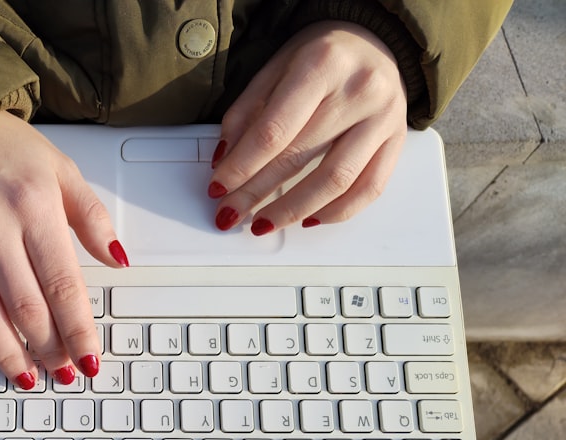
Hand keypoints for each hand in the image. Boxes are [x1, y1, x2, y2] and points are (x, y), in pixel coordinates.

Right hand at [0, 111, 126, 387]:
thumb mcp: (61, 171)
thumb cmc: (4, 150)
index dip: (78, 329)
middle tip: (63, 372)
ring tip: (29, 378)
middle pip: (25, 308)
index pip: (62, 284)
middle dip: (49, 349)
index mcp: (32, 206)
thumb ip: (92, 218)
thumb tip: (118, 260)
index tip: (89, 359)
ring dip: (10, 355)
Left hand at [209, 21, 407, 234]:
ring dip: (293, 211)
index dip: (241, 166)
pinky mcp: (397, 141)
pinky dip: (336, 212)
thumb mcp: (274, 68)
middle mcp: (358, 90)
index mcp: (321, 65)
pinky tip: (309, 218)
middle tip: (231, 212)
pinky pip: (369, 189)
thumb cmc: (322, 55)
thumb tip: (224, 161)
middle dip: (256, 193)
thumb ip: (246, 113)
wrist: (375, 40)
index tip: (218, 188)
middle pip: (298, 157)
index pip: (273, 131)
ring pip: (336, 181)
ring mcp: (383, 117)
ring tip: (264, 222)